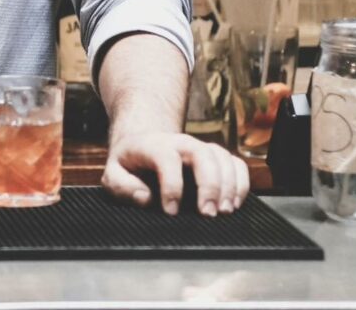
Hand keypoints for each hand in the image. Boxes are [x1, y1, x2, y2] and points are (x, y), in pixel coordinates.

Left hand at [102, 130, 249, 215]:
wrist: (144, 142)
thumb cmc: (130, 163)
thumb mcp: (113, 172)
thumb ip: (121, 186)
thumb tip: (145, 197)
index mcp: (154, 145)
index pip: (166, 159)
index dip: (171, 186)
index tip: (171, 211)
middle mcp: (181, 143)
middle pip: (202, 154)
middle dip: (209, 185)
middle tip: (208, 214)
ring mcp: (201, 148)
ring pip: (222, 158)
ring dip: (229, 186)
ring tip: (225, 212)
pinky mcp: (216, 157)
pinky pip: (236, 163)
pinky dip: (241, 183)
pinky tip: (235, 203)